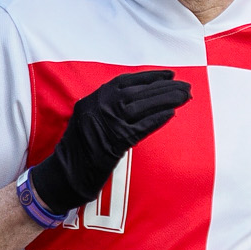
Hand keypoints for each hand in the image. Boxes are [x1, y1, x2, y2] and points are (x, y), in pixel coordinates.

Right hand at [30, 70, 191, 215]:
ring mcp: (107, 122)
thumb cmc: (78, 151)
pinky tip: (172, 113)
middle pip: (139, 92)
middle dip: (165, 87)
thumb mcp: (89, 119)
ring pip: (144, 106)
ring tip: (186, 96)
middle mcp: (100, 105)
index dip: (151, 77)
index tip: (169, 75)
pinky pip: (141, 127)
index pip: (128, 81)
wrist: (64, 175)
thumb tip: (135, 101)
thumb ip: (107, 107)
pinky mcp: (115, 141)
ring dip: (167, 100)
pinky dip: (157, 119)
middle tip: (186, 86)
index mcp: (95, 98)